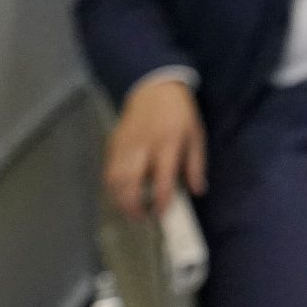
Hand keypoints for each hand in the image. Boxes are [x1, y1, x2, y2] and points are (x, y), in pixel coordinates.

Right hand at [104, 77, 206, 219]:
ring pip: (114, 178)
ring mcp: (125, 144)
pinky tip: (123, 193)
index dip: (161, 200)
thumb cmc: (179, 114)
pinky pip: (108, 170)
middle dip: (132, 205)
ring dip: (119, 199)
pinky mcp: (113, 143)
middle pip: (130, 181)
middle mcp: (143, 145)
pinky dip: (113, 186)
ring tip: (131, 209)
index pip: (162, 178)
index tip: (161, 214)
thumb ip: (196, 164)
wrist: (154, 88)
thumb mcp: (196, 135)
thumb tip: (198, 191)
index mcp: (168, 142)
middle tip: (141, 217)